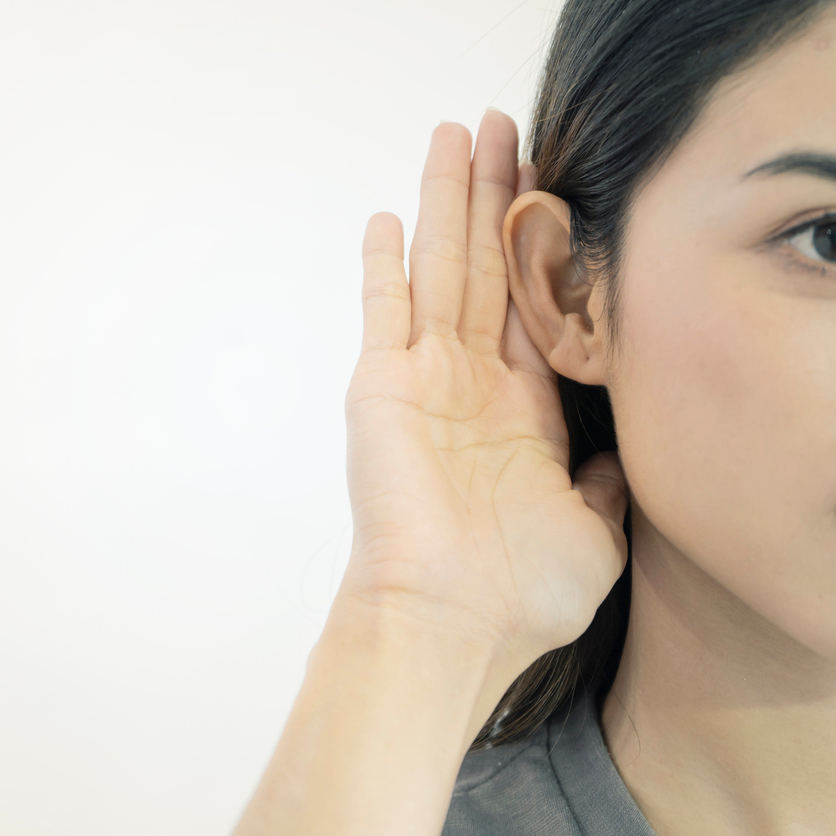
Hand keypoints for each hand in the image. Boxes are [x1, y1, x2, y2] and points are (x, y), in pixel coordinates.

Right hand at [338, 110, 628, 669]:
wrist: (453, 620)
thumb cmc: (522, 590)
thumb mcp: (598, 531)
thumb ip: (607, 478)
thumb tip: (617, 449)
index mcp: (525, 411)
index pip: (536, 306)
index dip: (544, 249)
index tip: (552, 191)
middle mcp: (474, 385)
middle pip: (488, 269)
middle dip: (496, 199)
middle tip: (502, 131)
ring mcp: (424, 380)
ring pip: (439, 269)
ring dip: (447, 205)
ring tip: (455, 139)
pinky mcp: (381, 385)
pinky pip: (382, 310)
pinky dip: (382, 266)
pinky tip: (388, 218)